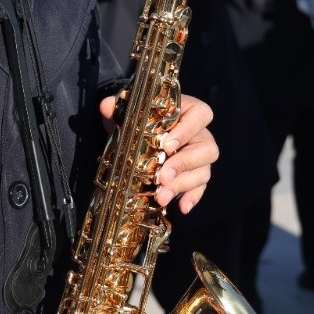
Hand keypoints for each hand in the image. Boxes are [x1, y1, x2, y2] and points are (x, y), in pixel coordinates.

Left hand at [97, 92, 216, 213]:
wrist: (140, 132)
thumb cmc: (141, 117)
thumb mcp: (129, 111)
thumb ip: (119, 107)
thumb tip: (106, 106)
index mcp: (188, 110)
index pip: (201, 115)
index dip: (188, 130)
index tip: (167, 145)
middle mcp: (199, 134)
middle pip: (207, 148)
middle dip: (184, 165)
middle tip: (162, 177)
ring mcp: (199, 156)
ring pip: (204, 170)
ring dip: (182, 185)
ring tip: (161, 196)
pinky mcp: (196, 174)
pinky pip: (201, 187)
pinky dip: (192, 197)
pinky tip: (181, 206)